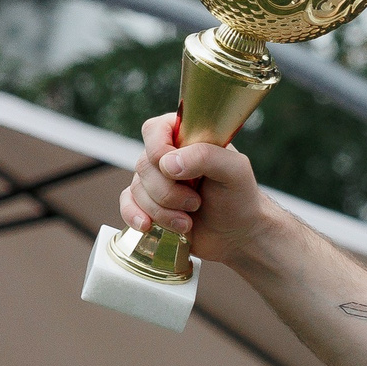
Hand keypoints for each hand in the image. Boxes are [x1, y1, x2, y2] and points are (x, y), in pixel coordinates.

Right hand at [122, 112, 284, 267]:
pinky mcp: (148, 204)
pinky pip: (127, 205)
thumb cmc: (240, 198)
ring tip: (188, 220)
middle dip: (169, 192)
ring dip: (163, 211)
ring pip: (137, 190)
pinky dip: (135, 216)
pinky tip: (149, 226)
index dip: (159, 151)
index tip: (180, 172)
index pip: (154, 130)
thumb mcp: (235, 171)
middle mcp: (167, 156)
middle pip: (144, 166)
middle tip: (196, 202)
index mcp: (187, 137)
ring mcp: (156, 181)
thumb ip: (205, 156)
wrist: (238, 235)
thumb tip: (167, 164)